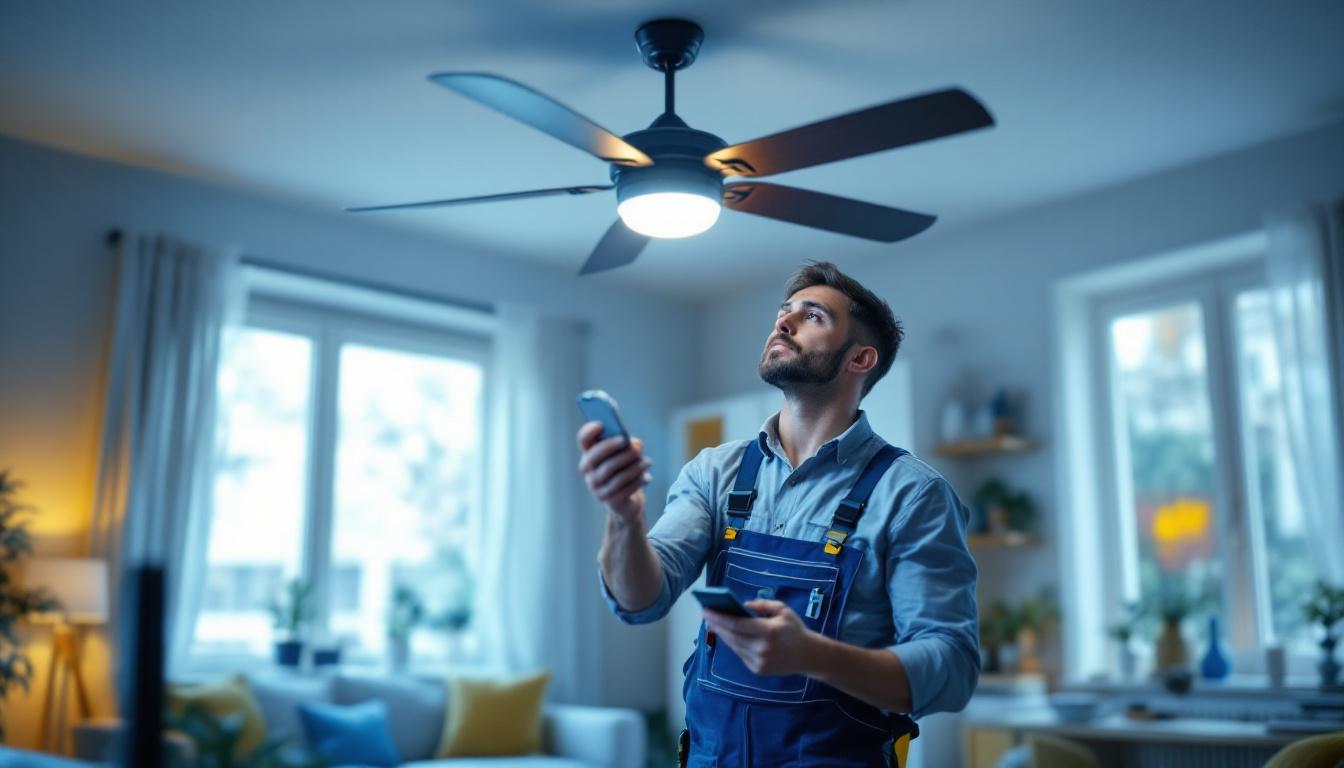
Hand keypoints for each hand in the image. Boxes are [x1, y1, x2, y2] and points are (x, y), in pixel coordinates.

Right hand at [577, 421, 650, 521]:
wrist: (626, 500)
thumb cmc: (625, 469)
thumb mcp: (625, 454)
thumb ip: (628, 445)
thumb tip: (635, 444)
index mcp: (590, 453)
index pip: (583, 439)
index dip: (589, 431)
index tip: (602, 424)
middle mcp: (588, 471)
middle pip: (595, 457)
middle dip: (614, 448)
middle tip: (635, 445)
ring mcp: (596, 488)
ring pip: (614, 474)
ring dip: (634, 467)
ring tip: (648, 462)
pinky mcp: (609, 501)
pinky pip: (624, 489)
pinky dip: (637, 480)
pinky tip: (646, 476)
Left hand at [702, 599, 821, 676]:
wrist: (807, 655)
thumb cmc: (794, 629)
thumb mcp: (782, 610)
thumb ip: (762, 605)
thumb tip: (742, 605)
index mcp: (769, 631)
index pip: (737, 624)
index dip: (719, 617)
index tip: (706, 609)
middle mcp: (762, 648)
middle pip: (732, 636)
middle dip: (717, 624)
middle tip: (706, 614)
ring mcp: (759, 661)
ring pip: (734, 646)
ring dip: (722, 634)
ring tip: (713, 623)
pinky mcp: (758, 670)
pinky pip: (740, 654)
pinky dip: (732, 643)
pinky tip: (726, 634)